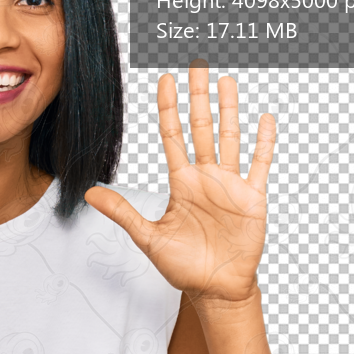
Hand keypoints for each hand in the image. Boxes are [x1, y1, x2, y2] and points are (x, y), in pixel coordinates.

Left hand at [83, 66, 275, 304]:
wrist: (215, 288)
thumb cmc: (184, 266)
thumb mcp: (148, 238)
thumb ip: (123, 213)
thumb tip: (89, 193)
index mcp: (181, 183)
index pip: (173, 136)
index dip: (168, 108)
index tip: (165, 80)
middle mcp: (205, 177)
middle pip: (202, 128)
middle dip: (198, 97)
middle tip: (197, 64)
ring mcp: (230, 185)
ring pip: (230, 137)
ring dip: (229, 110)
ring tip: (226, 80)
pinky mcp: (252, 197)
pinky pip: (259, 164)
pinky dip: (263, 142)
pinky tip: (264, 119)